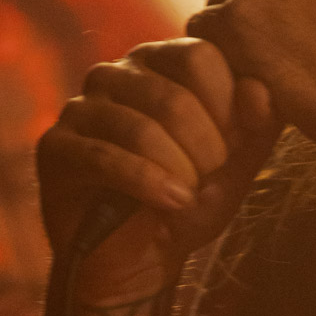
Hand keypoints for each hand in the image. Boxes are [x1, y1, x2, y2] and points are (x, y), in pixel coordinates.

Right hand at [37, 38, 278, 301]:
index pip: (200, 55)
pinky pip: (105, 157)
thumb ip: (256, 125)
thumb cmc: (188, 202)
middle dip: (206, 148)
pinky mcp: (56, 147)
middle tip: (211, 179)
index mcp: (159, 63)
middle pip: (173, 95)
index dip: (228, 107)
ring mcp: (80, 108)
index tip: (235, 147)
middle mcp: (115, 74)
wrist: (140, 259)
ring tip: (191, 198)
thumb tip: (260, 90)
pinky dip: (148, 184)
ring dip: (180, 171)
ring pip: (141, 128)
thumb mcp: (236, 165)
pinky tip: (173, 203)